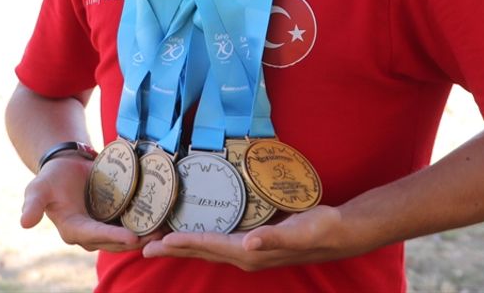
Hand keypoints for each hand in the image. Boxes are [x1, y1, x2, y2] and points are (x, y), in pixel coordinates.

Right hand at [20, 157, 159, 251]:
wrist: (66, 164)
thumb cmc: (51, 176)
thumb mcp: (38, 188)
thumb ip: (33, 204)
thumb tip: (24, 223)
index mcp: (73, 230)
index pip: (94, 236)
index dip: (112, 237)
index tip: (132, 237)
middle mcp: (90, 234)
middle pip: (116, 240)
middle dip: (137, 240)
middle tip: (158, 236)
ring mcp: (104, 227)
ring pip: (127, 235)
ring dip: (147, 235)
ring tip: (167, 231)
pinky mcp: (116, 218)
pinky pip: (133, 222)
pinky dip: (148, 223)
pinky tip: (166, 219)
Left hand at [141, 205, 348, 270]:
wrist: (339, 233)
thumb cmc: (319, 228)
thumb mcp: (298, 230)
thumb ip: (273, 237)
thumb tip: (248, 244)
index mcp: (250, 253)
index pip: (209, 245)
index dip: (183, 242)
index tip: (158, 241)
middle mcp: (245, 256)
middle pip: (202, 251)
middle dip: (173, 248)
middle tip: (145, 244)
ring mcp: (249, 252)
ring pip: (208, 249)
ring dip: (184, 245)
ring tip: (162, 240)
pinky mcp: (254, 244)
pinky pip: (220, 242)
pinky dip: (202, 239)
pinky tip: (196, 233)